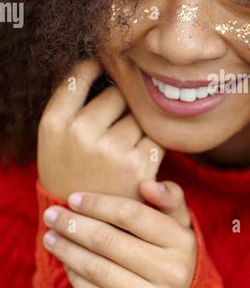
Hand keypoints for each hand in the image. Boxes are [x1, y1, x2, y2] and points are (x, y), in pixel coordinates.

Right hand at [38, 58, 162, 200]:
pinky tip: (138, 157)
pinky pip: (155, 135)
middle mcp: (81, 133)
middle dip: (122, 103)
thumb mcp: (56, 137)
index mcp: (55, 123)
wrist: (84, 223)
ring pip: (139, 113)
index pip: (80, 74)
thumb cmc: (72, 171)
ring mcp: (112, 149)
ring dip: (138, 123)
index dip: (96, 68)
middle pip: (117, 93)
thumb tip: (107, 63)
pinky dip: (151, 143)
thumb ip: (74, 103)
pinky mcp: (140, 164)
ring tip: (124, 145)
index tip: (103, 69)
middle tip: (115, 124)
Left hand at [41, 181, 196, 287]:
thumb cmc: (175, 255)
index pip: (132, 215)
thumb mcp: (181, 225)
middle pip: (109, 242)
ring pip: (98, 270)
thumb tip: (147, 183)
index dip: (98, 204)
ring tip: (50, 237)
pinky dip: (76, 278)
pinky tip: (66, 264)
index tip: (72, 198)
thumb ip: (169, 198)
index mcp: (182, 241)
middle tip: (51, 215)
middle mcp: (172, 272)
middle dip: (74, 225)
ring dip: (68, 251)